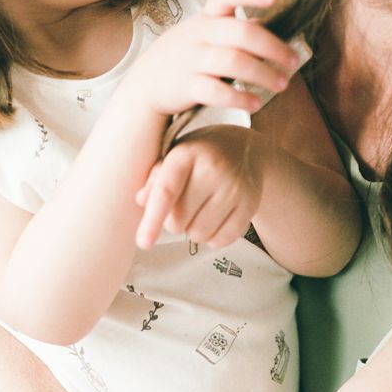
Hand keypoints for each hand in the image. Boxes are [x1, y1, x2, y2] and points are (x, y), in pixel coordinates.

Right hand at [119, 0, 301, 118]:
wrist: (145, 84)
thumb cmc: (187, 57)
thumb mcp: (205, 35)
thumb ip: (236, 31)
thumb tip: (280, 31)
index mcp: (206, 17)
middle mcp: (198, 34)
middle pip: (241, 33)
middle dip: (273, 47)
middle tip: (294, 61)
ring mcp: (190, 60)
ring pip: (233, 62)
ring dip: (263, 74)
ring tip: (282, 84)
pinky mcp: (186, 86)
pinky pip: (216, 91)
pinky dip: (240, 98)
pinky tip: (256, 102)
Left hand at [134, 126, 263, 248]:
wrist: (244, 148)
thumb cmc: (198, 156)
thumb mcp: (172, 157)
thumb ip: (154, 178)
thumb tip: (141, 201)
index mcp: (186, 154)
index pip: (166, 192)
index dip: (152, 220)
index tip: (143, 243)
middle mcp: (213, 170)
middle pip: (178, 221)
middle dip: (172, 221)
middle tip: (180, 205)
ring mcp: (235, 188)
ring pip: (198, 234)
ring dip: (191, 229)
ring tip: (199, 209)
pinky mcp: (251, 205)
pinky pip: (222, 240)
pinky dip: (212, 237)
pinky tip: (214, 218)